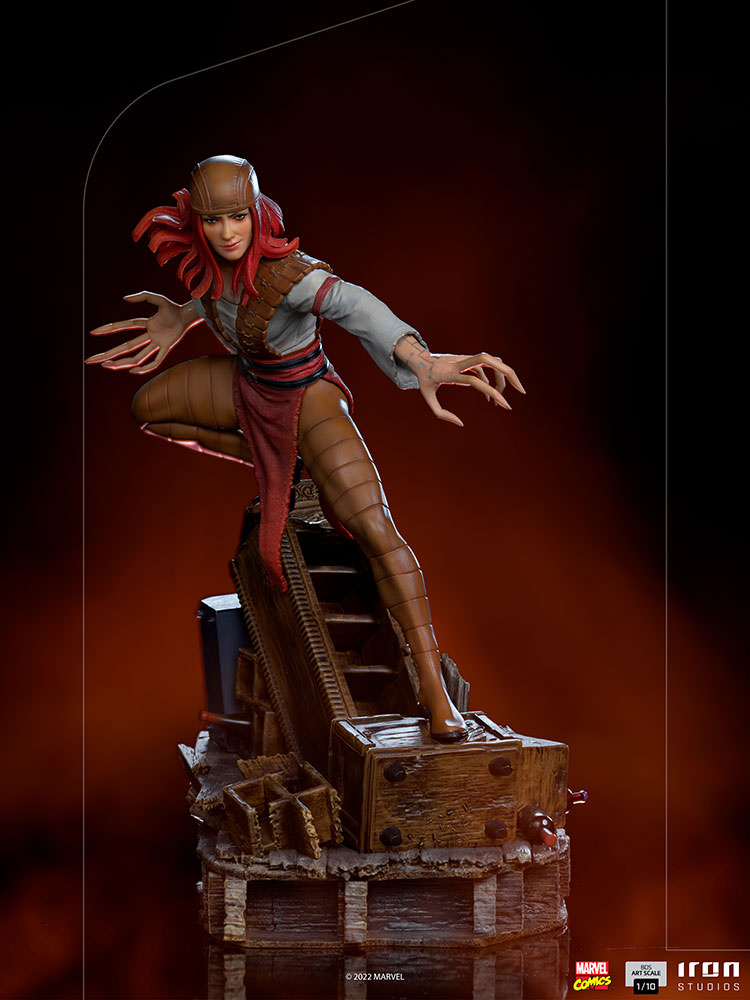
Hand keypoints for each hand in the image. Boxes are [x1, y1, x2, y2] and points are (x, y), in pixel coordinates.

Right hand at [86, 292, 198, 373]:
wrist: (191, 315)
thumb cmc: (175, 307)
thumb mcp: (157, 298)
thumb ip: (142, 296)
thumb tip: (124, 299)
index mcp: (146, 324)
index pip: (125, 327)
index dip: (109, 329)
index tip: (93, 332)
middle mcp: (150, 336)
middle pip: (126, 347)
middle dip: (108, 354)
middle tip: (90, 360)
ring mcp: (158, 344)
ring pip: (137, 357)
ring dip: (122, 362)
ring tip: (106, 366)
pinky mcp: (167, 349)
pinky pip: (155, 362)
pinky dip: (145, 368)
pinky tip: (132, 371)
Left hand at [395, 337, 524, 426]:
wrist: (421, 359)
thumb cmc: (424, 380)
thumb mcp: (427, 398)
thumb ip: (441, 414)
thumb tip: (461, 423)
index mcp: (450, 374)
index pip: (476, 380)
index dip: (492, 392)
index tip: (505, 405)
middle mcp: (461, 362)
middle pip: (489, 359)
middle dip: (508, 373)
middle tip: (521, 390)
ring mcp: (467, 358)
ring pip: (493, 360)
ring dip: (503, 377)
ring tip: (501, 398)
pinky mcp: (470, 359)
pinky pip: (488, 366)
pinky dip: (493, 379)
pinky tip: (489, 395)